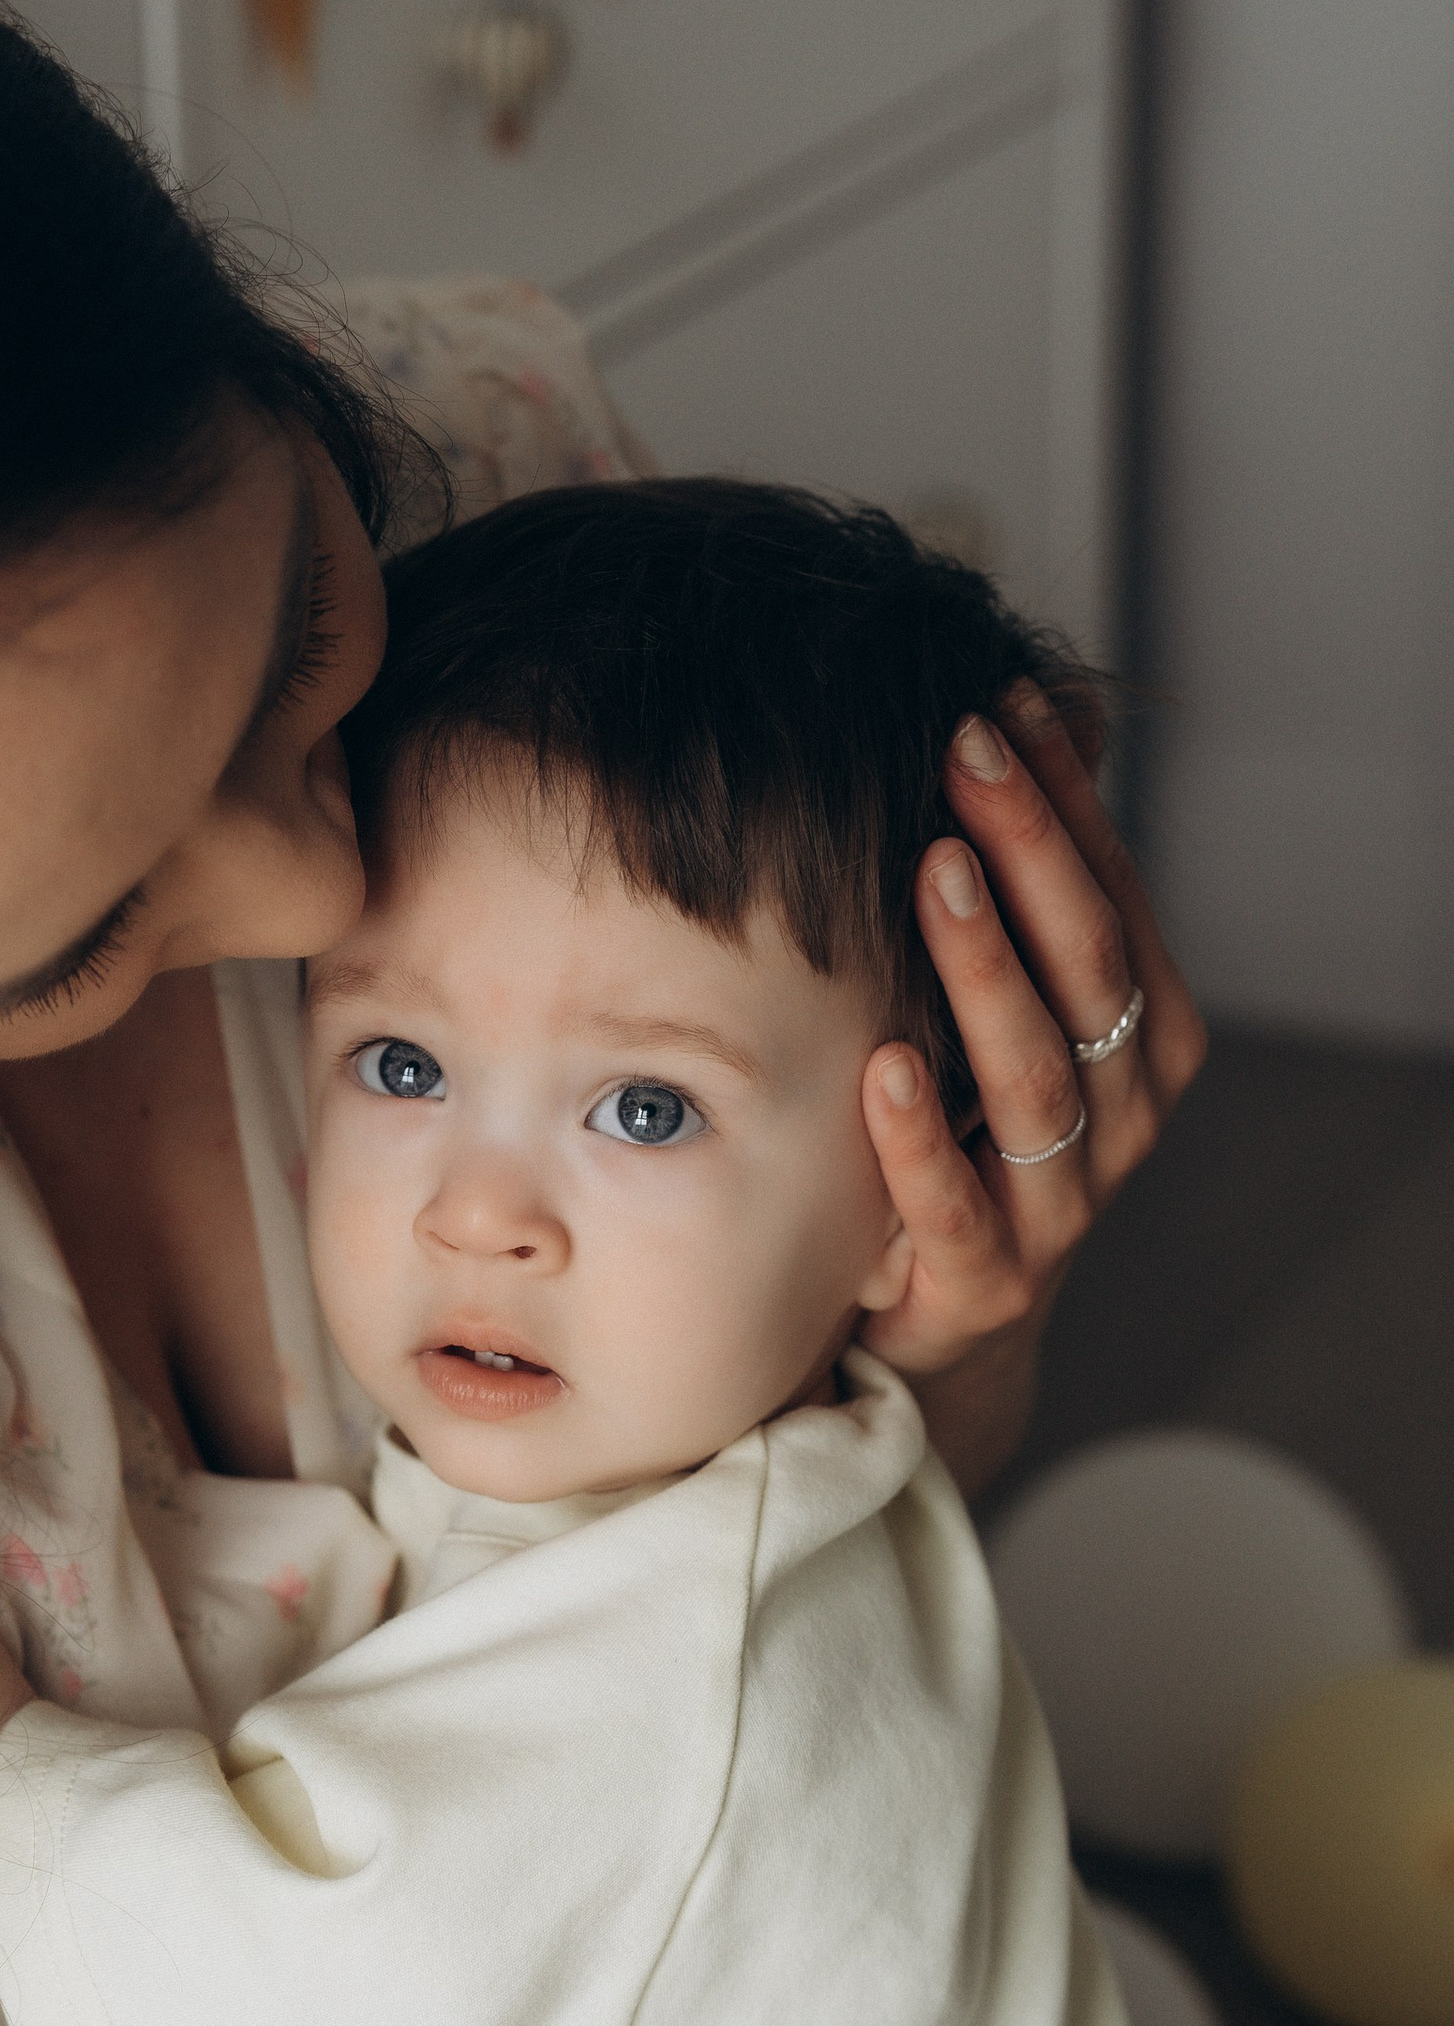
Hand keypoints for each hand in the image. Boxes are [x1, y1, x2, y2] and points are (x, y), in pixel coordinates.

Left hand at [857, 685, 1207, 1419]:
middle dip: (1029, 849)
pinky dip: (921, 1137)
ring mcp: (1060, 1202)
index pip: (1114, 895)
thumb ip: (1021, 903)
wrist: (951, 1321)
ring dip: (984, 968)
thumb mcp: (1007, 1018)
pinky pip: (956, 1204)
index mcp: (1143, 1037)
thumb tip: (1021, 727)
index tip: (1002, 704)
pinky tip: (882, 1068)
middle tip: (966, 753)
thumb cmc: (976, 1135)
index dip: (1064, 800)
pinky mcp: (984, 1278)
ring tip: (935, 874)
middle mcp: (1122, 1113)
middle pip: (1088, 965)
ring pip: (1036, 1074)